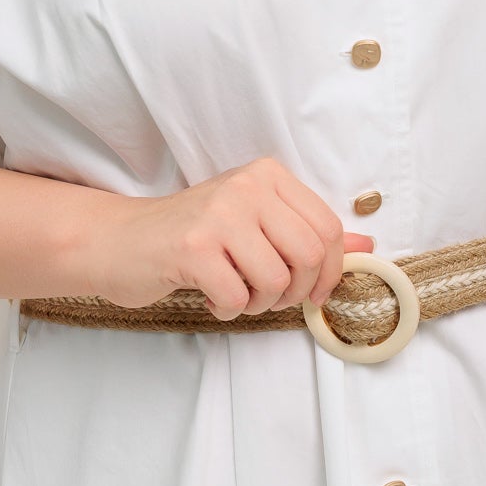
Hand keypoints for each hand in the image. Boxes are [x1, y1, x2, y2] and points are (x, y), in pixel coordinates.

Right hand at [77, 155, 375, 318]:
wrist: (120, 241)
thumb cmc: (192, 236)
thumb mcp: (255, 223)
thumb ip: (307, 232)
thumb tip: (365, 246)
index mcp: (268, 176)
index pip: (327, 228)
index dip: (330, 271)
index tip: (314, 292)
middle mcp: (246, 187)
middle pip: (308, 255)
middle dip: (295, 292)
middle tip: (269, 297)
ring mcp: (218, 215)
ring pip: (276, 281)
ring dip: (260, 303)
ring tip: (236, 293)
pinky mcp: (193, 247)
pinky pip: (238, 297)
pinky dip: (229, 309)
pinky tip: (211, 294)